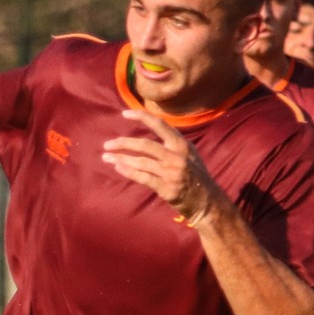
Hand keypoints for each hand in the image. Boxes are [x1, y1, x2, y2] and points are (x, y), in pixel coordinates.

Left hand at [102, 110, 220, 223]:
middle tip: (107, 144)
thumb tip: (147, 138)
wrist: (207, 201)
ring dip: (121, 158)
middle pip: (145, 145)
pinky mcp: (167, 188)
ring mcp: (172, 172)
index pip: (160, 125)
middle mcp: (177, 156)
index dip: (142, 117)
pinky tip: (118, 168)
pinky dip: (129, 172)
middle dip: (123, 143)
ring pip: (141, 162)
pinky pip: (143, 178)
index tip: (124, 113)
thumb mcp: (187, 155)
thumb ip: (170, 145)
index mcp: (182, 145)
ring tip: (106, 157)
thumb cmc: (194, 176)